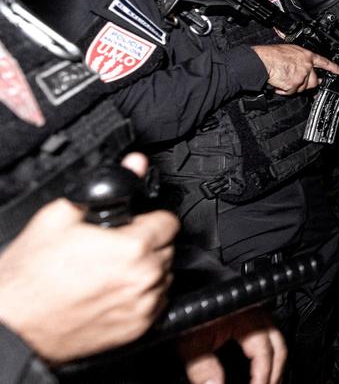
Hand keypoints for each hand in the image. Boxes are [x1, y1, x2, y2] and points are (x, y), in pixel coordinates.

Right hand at [0, 154, 177, 363]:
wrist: (13, 323)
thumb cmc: (29, 276)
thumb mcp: (59, 216)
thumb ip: (107, 187)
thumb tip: (134, 163)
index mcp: (133, 248)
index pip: (169, 221)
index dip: (148, 219)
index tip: (132, 225)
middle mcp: (144, 278)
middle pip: (167, 248)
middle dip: (145, 243)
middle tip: (114, 247)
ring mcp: (143, 307)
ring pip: (163, 276)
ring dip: (145, 270)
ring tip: (109, 270)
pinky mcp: (138, 329)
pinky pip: (156, 303)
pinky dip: (140, 296)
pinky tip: (111, 290)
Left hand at [178, 307, 285, 383]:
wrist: (187, 293)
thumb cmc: (189, 309)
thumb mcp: (191, 343)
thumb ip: (204, 370)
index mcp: (248, 319)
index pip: (265, 354)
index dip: (262, 377)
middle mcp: (258, 314)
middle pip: (278, 349)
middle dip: (275, 374)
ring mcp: (258, 313)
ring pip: (277, 343)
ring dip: (274, 366)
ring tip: (266, 382)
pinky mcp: (253, 315)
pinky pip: (269, 337)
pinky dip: (269, 356)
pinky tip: (260, 369)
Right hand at [251, 45, 338, 94]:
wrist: (262, 61)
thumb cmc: (271, 55)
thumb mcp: (290, 50)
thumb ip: (300, 58)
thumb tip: (303, 64)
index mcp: (306, 56)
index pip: (324, 62)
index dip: (333, 67)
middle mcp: (306, 66)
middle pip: (314, 81)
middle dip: (306, 83)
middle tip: (295, 79)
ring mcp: (302, 76)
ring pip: (302, 87)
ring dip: (293, 86)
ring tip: (283, 78)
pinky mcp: (294, 84)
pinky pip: (292, 91)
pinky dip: (285, 89)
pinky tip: (279, 82)